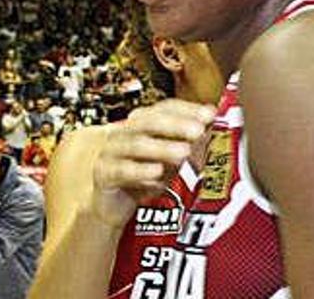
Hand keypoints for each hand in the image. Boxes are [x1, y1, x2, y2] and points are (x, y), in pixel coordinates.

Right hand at [90, 99, 215, 228]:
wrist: (111, 204)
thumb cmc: (142, 177)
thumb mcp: (170, 159)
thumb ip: (187, 143)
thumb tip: (210, 126)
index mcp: (141, 123)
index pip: (164, 108)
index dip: (187, 109)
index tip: (209, 114)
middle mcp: (124, 132)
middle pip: (148, 122)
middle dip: (175, 125)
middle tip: (198, 130)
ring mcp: (111, 152)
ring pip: (135, 145)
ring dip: (162, 147)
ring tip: (184, 152)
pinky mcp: (103, 174)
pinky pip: (121, 170)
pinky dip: (140, 171)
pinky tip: (156, 173)